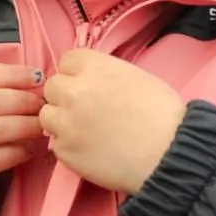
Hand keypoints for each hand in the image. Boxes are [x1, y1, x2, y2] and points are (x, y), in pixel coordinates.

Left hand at [40, 50, 185, 193]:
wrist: (168, 155)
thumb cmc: (164, 116)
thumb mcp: (137, 77)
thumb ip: (107, 75)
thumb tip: (95, 82)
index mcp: (95, 67)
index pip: (68, 60)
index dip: (77, 74)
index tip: (87, 85)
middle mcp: (74, 91)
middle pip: (53, 86)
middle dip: (65, 96)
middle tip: (86, 111)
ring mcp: (66, 122)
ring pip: (47, 115)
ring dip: (61, 120)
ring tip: (85, 132)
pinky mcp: (64, 150)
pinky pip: (55, 143)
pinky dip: (69, 146)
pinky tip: (90, 149)